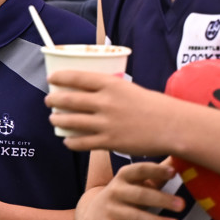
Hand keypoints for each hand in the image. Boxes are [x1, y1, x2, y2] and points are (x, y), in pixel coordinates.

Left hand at [46, 70, 178, 155]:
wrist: (170, 125)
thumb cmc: (153, 105)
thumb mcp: (129, 89)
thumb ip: (110, 90)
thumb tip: (92, 93)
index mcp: (111, 84)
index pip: (78, 77)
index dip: (61, 77)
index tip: (51, 78)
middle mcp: (105, 102)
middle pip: (70, 100)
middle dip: (54, 100)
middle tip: (48, 100)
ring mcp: (106, 123)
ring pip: (72, 121)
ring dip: (58, 120)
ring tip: (53, 119)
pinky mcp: (109, 142)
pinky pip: (82, 142)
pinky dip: (71, 141)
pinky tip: (67, 140)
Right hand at [77, 162, 183, 219]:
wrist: (93, 214)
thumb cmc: (125, 193)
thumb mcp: (135, 181)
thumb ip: (156, 171)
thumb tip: (180, 156)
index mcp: (123, 176)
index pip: (139, 170)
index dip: (155, 170)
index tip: (173, 173)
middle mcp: (115, 191)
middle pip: (140, 195)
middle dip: (161, 199)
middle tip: (182, 204)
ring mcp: (111, 211)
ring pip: (135, 217)